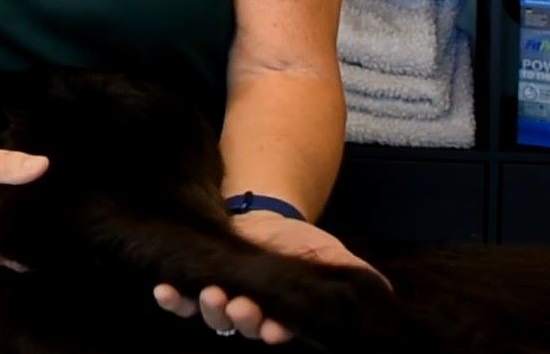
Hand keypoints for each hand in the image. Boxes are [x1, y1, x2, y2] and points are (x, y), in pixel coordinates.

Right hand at [0, 139, 49, 269]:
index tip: (48, 212)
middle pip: (16, 254)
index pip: (15, 247)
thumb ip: (10, 166)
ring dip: (24, 236)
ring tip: (35, 210)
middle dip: (32, 234)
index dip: (35, 231)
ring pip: (13, 254)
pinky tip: (20, 217)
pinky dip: (14, 236)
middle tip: (45, 207)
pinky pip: (5, 250)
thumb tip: (42, 166)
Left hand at [153, 212, 386, 343]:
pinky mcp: (197, 281)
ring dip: (211, 308)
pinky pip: (180, 298)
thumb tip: (385, 293)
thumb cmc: (299, 243)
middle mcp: (250, 313)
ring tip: (212, 295)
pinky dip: (172, 298)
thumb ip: (352, 272)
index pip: (278, 330)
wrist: (263, 218)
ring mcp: (222, 299)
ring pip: (213, 314)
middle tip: (241, 306)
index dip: (274, 332)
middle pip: (242, 325)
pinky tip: (163, 291)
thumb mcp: (328, 254)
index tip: (273, 329)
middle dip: (241, 318)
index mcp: (281, 313)